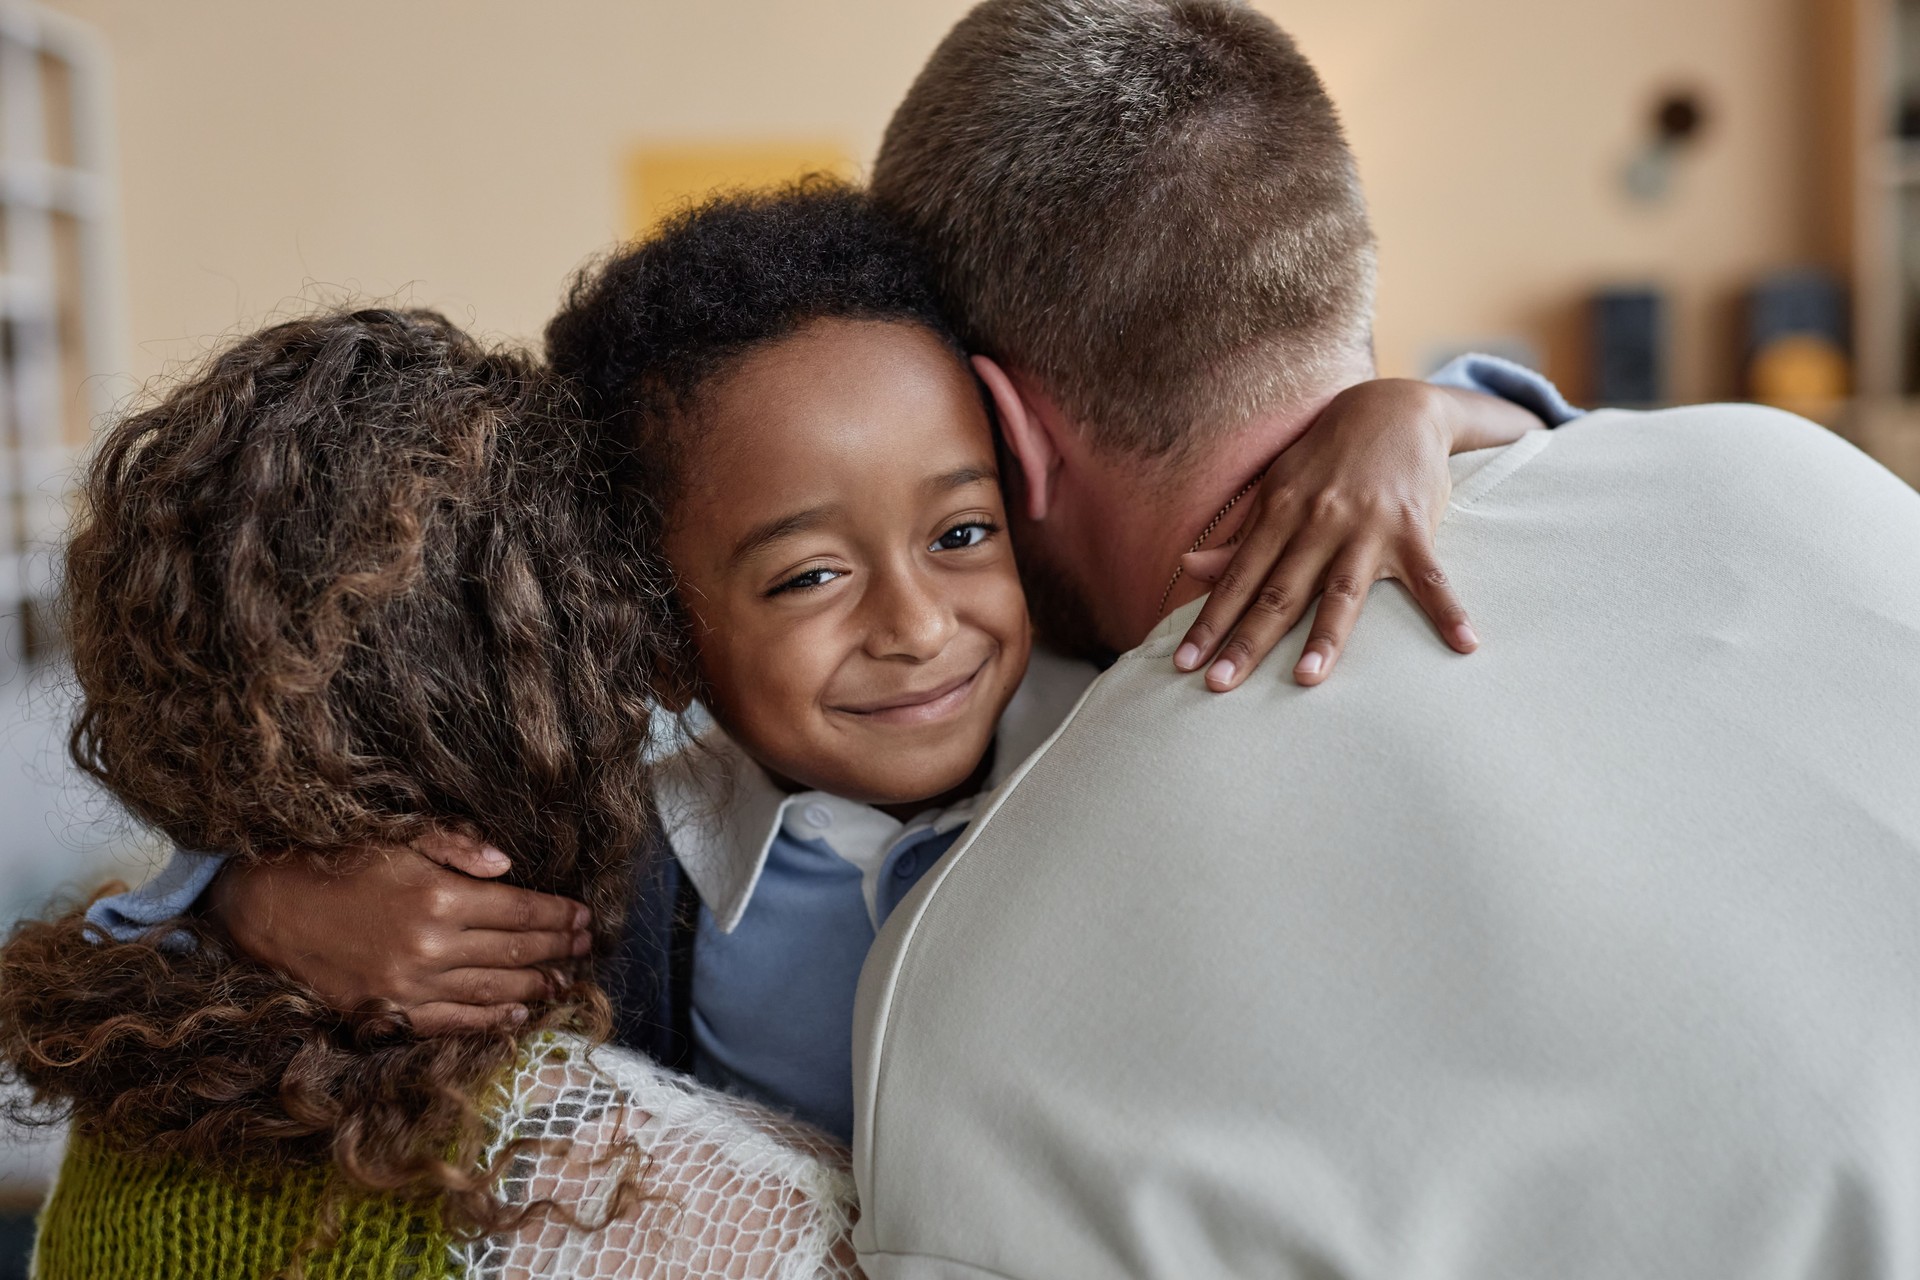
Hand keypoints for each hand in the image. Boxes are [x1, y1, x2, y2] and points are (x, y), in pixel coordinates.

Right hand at [205, 830, 592, 1033]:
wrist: (268, 909)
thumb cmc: (336, 865)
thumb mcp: (397, 839)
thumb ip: (456, 846)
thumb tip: (508, 864)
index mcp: (439, 897)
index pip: (519, 910)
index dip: (557, 914)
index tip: (584, 916)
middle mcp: (431, 946)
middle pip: (514, 951)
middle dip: (557, 948)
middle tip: (585, 946)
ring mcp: (410, 985)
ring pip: (491, 989)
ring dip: (535, 985)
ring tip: (565, 980)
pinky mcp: (389, 1012)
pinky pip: (452, 1022)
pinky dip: (490, 1020)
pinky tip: (517, 1013)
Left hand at [1172, 380, 1537, 689]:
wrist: (1393, 407)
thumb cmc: (1326, 459)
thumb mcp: (1276, 488)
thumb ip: (1240, 537)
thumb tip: (1187, 567)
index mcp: (1280, 514)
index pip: (1238, 579)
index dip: (1209, 622)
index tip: (1183, 663)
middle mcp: (1318, 522)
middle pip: (1279, 593)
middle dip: (1246, 641)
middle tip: (1219, 685)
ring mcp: (1368, 527)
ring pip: (1342, 592)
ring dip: (1325, 637)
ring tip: (1306, 679)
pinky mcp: (1415, 528)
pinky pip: (1432, 577)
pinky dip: (1449, 610)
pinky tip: (1464, 645)